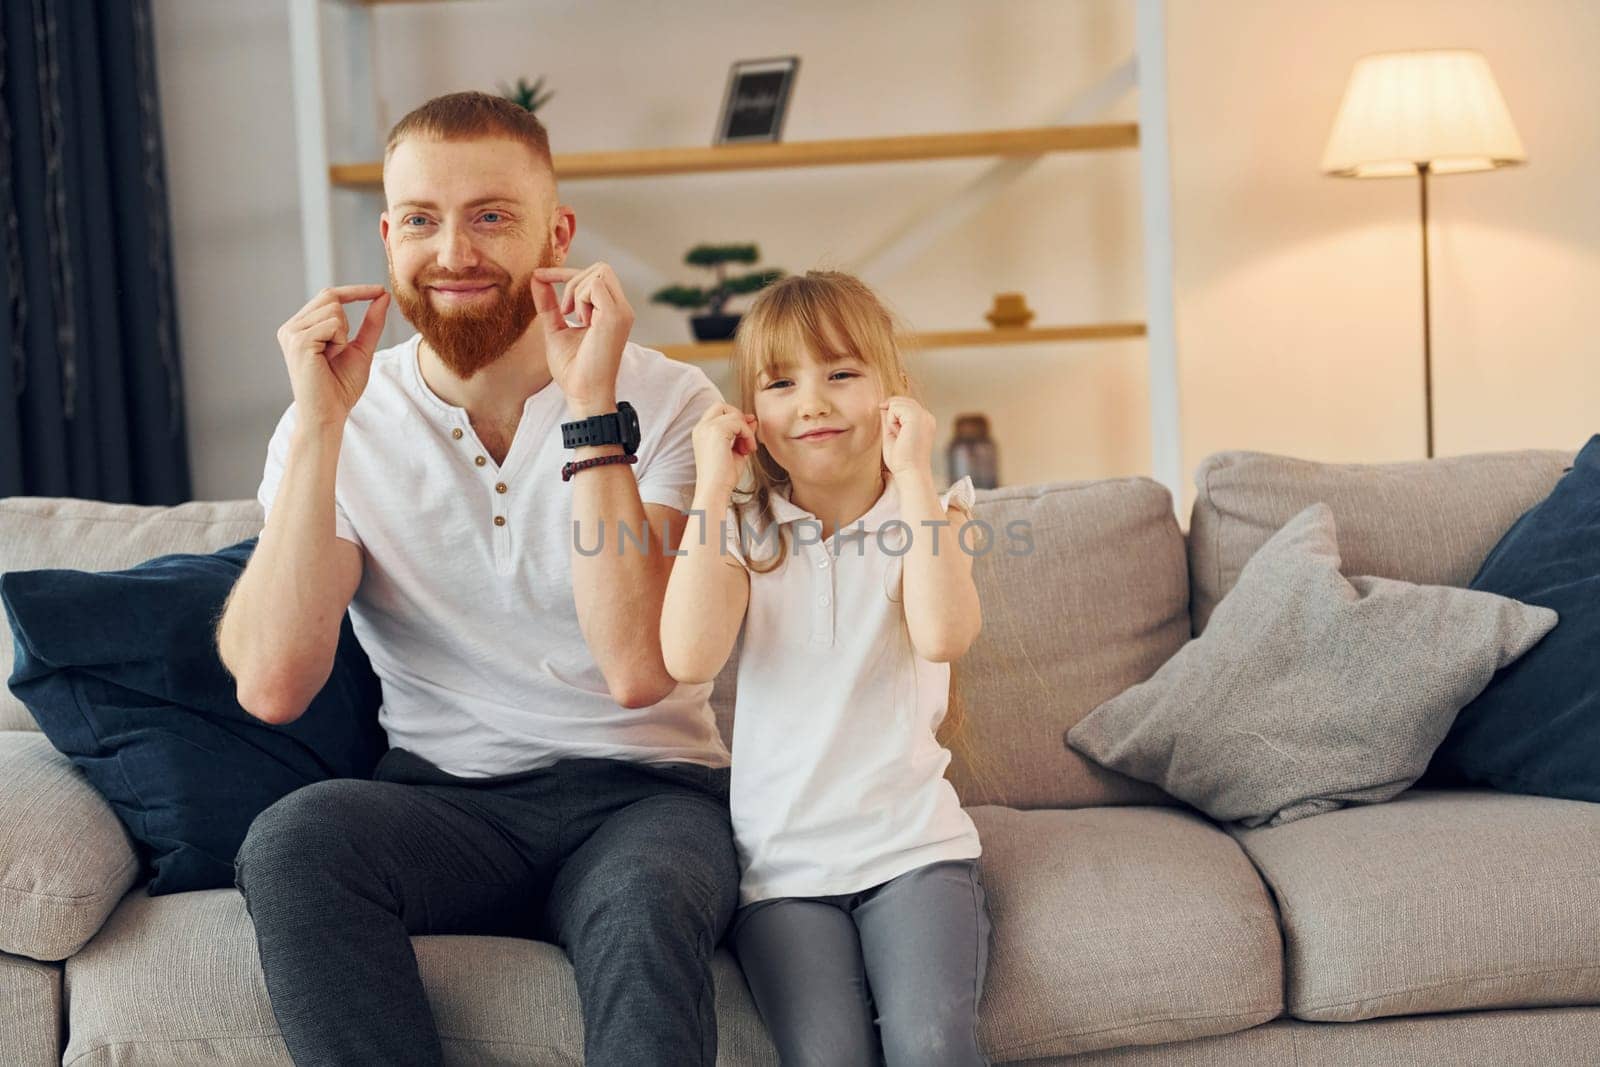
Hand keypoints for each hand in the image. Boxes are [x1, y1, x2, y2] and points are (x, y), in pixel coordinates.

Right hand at [275, 285, 389, 426]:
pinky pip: (333, 324)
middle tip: (339, 351)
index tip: (380, 290)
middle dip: (346, 323)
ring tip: (331, 358)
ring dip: (343, 335)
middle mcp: (291, 327)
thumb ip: (371, 323)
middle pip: (331, 298)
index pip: (328, 295)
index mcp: (301, 327)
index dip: (355, 291)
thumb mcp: (360, 349)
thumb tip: (383, 296)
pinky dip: (340, 342)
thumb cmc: (341, 387)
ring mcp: (291, 332)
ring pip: (334, 309)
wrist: (328, 414)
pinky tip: (328, 359)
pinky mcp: (298, 340)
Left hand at [531, 263, 632, 415]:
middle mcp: (621, 309)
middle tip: (564, 310)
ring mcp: (621, 312)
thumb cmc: (573, 369)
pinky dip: (580, 297)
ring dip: (576, 290)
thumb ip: (548, 303)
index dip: (567, 273)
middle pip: (601, 268)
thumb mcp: (555, 328)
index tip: (541, 278)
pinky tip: (580, 320)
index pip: (596, 275)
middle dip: (574, 279)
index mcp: (611, 311)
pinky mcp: (616, 316)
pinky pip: (595, 285)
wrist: (583, 393)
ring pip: (599, 272)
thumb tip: (537, 277)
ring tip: (572, 317)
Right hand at [692, 403, 757, 500]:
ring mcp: (706, 428)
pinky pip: (739, 422)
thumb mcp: (736, 450)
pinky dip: (748, 435)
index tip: (746, 434)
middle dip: (738, 417)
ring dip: (746, 430)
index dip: (734, 417)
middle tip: (747, 437)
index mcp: (701, 432)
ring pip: (733, 414)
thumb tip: (752, 419)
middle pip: (722, 405)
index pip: (718, 411)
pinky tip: (747, 450)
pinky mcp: (715, 431)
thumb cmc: (724, 477)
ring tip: (748, 449)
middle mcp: (701, 428)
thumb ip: (742, 433)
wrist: (715, 490)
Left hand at [880, 396, 936, 480]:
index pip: (904, 406)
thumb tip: (882, 405)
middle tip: (897, 437)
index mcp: (925, 421)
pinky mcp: (917, 417)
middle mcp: (927, 417)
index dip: (893, 416)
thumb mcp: (893, 435)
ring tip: (899, 436)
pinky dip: (891, 420)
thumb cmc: (901, 460)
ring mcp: (924, 416)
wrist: (910, 473)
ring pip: (897, 403)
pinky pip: (895, 407)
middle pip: (901, 401)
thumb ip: (890, 420)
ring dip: (891, 420)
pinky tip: (898, 433)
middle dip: (891, 416)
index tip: (896, 435)